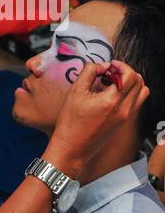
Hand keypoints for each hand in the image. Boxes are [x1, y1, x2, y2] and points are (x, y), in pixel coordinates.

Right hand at [46, 60, 148, 176]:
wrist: (72, 147)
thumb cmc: (71, 122)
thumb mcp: (76, 90)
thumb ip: (90, 71)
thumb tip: (102, 65)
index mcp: (112, 101)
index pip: (130, 76)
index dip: (121, 65)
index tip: (111, 65)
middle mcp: (123, 110)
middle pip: (139, 83)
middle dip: (126, 72)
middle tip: (111, 72)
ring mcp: (125, 117)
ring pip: (141, 93)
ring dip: (130, 83)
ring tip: (112, 82)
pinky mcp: (123, 122)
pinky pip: (135, 102)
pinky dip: (128, 93)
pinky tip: (110, 93)